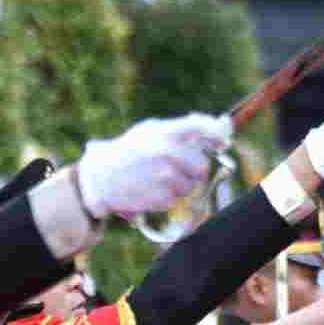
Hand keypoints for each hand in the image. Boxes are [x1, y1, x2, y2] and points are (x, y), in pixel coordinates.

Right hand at [76, 113, 233, 218]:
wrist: (100, 177)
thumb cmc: (128, 151)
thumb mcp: (149, 130)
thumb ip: (180, 129)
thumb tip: (215, 126)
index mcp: (164, 132)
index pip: (202, 128)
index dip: (218, 134)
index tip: (223, 140)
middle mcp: (168, 153)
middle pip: (202, 164)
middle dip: (195, 167)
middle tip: (178, 165)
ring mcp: (166, 177)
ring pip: (192, 184)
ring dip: (181, 183)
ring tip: (159, 176)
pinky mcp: (163, 197)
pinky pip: (178, 198)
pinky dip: (169, 195)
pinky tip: (152, 187)